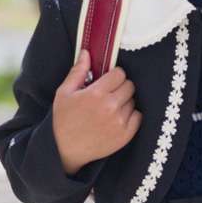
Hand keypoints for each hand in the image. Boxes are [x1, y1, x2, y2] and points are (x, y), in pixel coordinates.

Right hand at [51, 58, 138, 174]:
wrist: (65, 150)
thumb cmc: (63, 120)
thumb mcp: (64, 93)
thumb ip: (78, 71)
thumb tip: (87, 52)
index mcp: (96, 94)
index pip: (120, 74)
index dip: (114, 75)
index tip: (107, 81)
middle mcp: (111, 107)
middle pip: (129, 86)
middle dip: (120, 86)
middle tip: (109, 94)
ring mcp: (120, 122)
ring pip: (133, 101)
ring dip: (124, 102)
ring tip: (110, 108)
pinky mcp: (125, 135)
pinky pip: (138, 117)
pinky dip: (130, 115)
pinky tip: (117, 118)